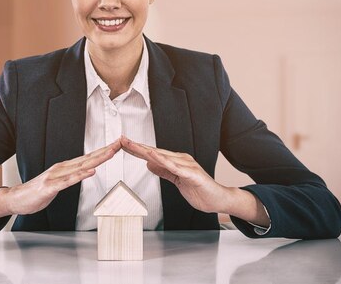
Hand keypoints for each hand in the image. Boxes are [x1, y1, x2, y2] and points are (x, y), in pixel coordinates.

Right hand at [0, 139, 120, 223]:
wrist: (16, 198)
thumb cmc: (37, 192)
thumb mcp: (58, 183)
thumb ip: (71, 177)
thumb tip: (85, 172)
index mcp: (65, 167)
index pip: (88, 158)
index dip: (103, 152)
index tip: (116, 146)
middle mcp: (61, 168)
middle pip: (88, 159)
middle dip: (105, 151)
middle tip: (119, 144)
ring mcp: (55, 176)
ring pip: (80, 167)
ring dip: (96, 160)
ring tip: (110, 153)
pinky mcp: (49, 187)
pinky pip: (67, 181)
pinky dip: (80, 176)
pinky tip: (90, 172)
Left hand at [120, 137, 269, 226]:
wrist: (218, 200)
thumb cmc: (200, 190)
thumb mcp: (176, 181)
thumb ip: (163, 171)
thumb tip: (149, 163)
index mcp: (175, 161)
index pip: (152, 154)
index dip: (137, 149)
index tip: (122, 144)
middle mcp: (180, 159)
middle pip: (154, 152)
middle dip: (137, 146)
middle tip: (122, 140)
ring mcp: (186, 165)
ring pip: (163, 157)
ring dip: (147, 151)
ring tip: (133, 145)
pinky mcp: (192, 174)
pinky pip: (175, 167)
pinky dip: (163, 161)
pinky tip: (153, 156)